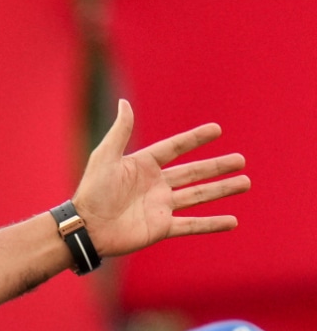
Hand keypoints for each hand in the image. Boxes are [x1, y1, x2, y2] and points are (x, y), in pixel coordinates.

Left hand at [73, 99, 248, 256]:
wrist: (85, 228)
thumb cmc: (92, 192)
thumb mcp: (105, 157)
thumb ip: (120, 131)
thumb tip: (125, 102)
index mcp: (142, 166)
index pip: (174, 148)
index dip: (194, 139)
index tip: (217, 130)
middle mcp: (155, 185)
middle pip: (193, 173)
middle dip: (217, 167)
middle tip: (241, 160)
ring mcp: (160, 207)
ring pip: (198, 196)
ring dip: (222, 190)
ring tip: (246, 182)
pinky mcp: (161, 228)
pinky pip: (192, 225)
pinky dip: (212, 224)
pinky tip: (233, 222)